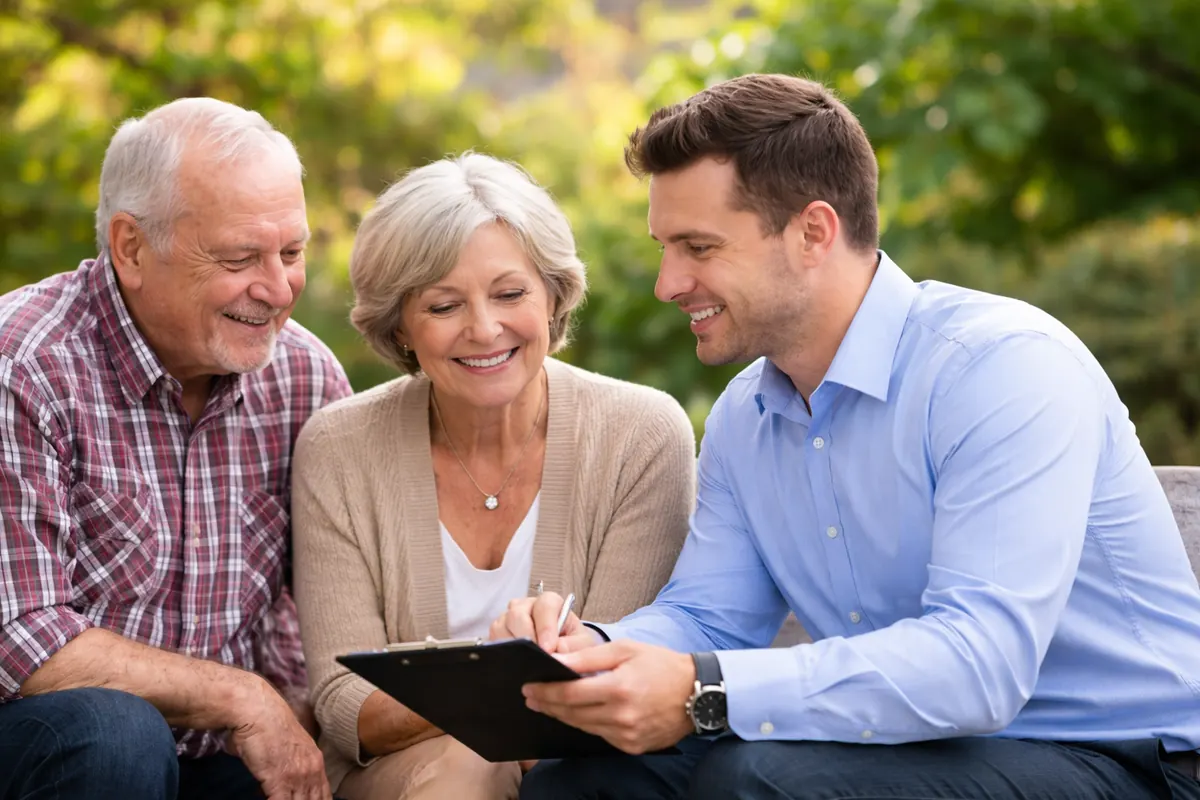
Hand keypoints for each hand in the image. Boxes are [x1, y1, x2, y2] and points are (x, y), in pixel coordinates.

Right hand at [227, 675, 331, 799]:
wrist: (257, 710)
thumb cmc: (266, 726)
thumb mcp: (287, 747)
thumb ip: (288, 766)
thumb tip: (277, 780)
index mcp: (315, 762)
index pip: (324, 796)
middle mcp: (311, 770)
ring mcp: (298, 776)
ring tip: (280, 799)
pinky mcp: (280, 780)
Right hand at [489, 592, 601, 652]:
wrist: (562, 656)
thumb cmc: (572, 646)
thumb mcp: (582, 646)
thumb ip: (575, 647)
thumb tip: (556, 651)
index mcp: (549, 603)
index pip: (545, 605)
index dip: (546, 627)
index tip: (549, 649)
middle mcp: (526, 606)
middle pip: (517, 614)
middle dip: (526, 637)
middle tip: (536, 657)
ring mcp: (508, 619)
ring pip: (500, 627)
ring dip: (512, 647)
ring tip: (524, 663)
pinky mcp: (496, 635)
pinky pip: (492, 641)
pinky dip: (502, 653)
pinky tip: (513, 665)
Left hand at [522, 640, 695, 753]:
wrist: (697, 692)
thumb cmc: (660, 664)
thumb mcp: (625, 650)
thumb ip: (588, 656)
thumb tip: (555, 658)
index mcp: (619, 689)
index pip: (570, 694)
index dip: (546, 691)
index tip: (528, 686)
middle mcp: (622, 717)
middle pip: (572, 714)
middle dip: (548, 704)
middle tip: (531, 697)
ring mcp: (627, 735)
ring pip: (583, 727)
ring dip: (563, 716)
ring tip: (548, 704)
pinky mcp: (632, 747)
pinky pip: (600, 735)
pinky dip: (586, 724)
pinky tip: (577, 714)